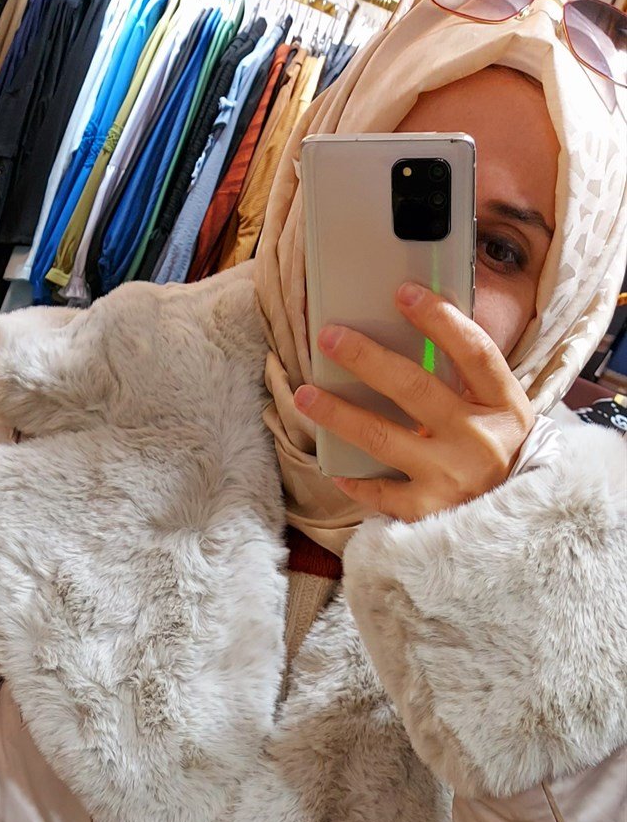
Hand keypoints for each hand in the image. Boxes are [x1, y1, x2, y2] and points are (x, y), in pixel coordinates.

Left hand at [293, 281, 533, 521]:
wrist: (515, 529)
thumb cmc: (499, 460)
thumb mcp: (499, 417)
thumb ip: (467, 383)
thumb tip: (411, 336)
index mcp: (504, 407)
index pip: (474, 352)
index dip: (439, 320)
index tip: (403, 292)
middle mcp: (478, 440)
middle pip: (415, 388)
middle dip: (366, 359)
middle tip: (329, 337)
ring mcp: (452, 477)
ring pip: (383, 437)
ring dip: (339, 413)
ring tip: (306, 395)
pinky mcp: (428, 513)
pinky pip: (380, 492)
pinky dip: (355, 480)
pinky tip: (335, 467)